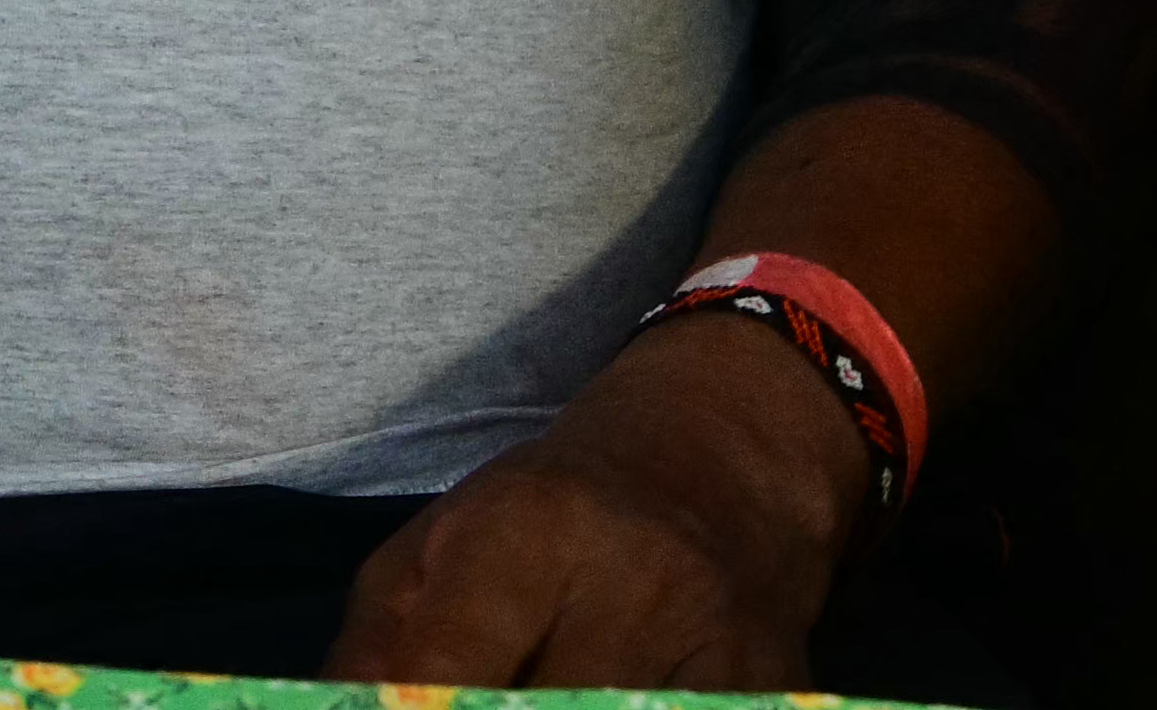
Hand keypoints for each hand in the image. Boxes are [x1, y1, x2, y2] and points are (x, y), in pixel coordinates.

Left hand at [326, 312, 876, 688]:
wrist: (719, 469)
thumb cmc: (550, 514)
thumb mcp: (440, 543)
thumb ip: (377, 643)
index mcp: (524, 532)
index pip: (448, 666)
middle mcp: (630, 587)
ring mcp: (717, 647)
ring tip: (530, 701)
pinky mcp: (779, 686)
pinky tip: (608, 706)